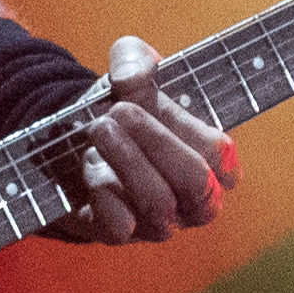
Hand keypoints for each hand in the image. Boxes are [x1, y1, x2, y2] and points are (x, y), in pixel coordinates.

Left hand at [44, 36, 234, 244]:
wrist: (73, 142)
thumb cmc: (123, 109)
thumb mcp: (130, 72)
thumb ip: (135, 58)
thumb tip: (130, 75)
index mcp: (214, 162)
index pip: (220, 154)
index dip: (181, 126)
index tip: (137, 98)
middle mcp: (194, 199)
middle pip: (197, 184)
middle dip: (155, 143)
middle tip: (115, 112)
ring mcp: (159, 221)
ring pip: (159, 206)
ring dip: (126, 161)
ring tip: (98, 129)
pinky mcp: (119, 234)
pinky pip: (120, 227)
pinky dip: (103, 193)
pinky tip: (90, 167)